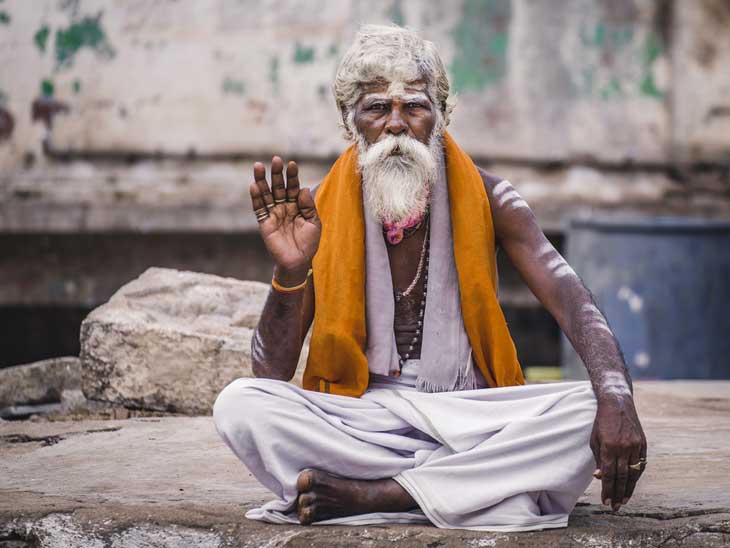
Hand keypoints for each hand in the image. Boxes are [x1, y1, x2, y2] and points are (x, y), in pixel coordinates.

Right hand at [250, 157, 320, 283]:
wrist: (299, 261)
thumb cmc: (309, 243)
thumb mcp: (314, 223)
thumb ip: (309, 206)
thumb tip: (303, 189)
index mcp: (297, 205)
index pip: (293, 187)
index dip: (292, 176)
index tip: (292, 164)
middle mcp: (284, 207)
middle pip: (278, 187)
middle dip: (277, 174)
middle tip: (276, 160)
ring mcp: (273, 214)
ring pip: (266, 194)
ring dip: (261, 181)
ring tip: (258, 166)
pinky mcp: (265, 223)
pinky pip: (259, 209)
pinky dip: (256, 198)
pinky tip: (254, 186)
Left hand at [590, 395, 646, 510]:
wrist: (617, 403)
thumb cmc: (601, 423)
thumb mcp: (594, 439)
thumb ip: (598, 458)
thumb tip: (599, 477)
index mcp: (608, 447)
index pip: (608, 474)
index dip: (607, 489)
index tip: (605, 501)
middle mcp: (623, 447)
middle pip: (621, 477)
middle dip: (617, 494)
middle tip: (615, 507)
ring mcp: (634, 446)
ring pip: (633, 473)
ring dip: (628, 489)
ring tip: (624, 501)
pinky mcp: (642, 444)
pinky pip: (640, 464)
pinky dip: (636, 476)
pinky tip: (632, 485)